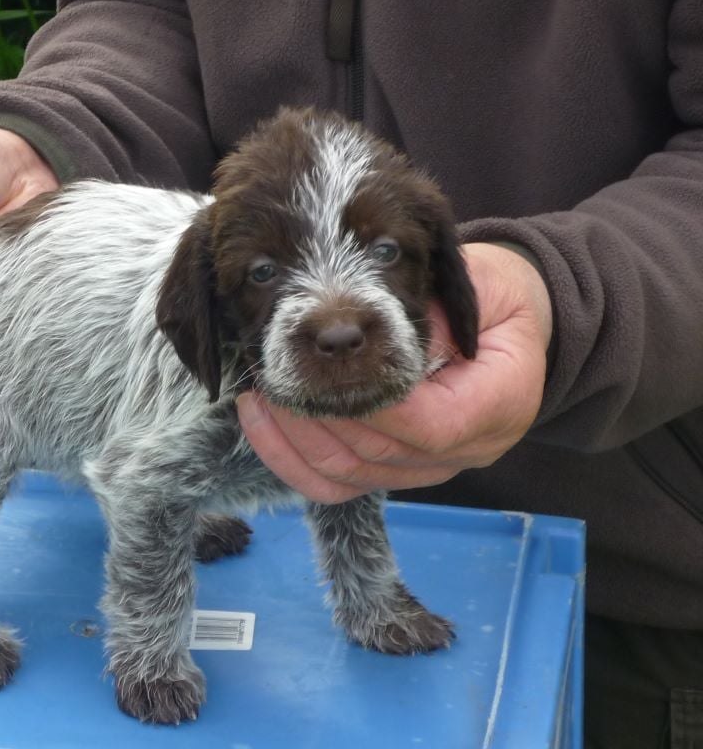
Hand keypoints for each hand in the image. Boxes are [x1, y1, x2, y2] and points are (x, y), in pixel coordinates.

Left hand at [237, 243, 552, 503]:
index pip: (428, 425)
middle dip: (317, 418)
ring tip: (259, 396)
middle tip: (273, 377)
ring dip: (294, 440)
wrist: (509, 326)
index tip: (323, 369)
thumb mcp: (484, 284)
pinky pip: (337, 484)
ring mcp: (428, 469)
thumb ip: (438, 308)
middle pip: (378, 456)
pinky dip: (292, 459)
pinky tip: (262, 421)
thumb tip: (375, 335)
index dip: (372, 405)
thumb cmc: (497, 297)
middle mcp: (467, 450)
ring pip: (349, 478)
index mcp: (500, 404)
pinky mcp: (394, 471)